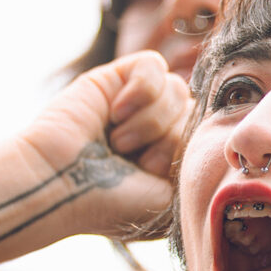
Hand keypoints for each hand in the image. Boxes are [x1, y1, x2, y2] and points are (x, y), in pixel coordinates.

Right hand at [15, 50, 193, 239]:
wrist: (58, 186)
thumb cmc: (110, 203)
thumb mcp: (168, 199)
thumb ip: (197, 164)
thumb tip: (211, 128)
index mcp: (172, 157)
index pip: (208, 135)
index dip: (187, 155)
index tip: (156, 180)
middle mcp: (159, 127)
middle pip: (196, 113)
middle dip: (167, 143)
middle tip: (133, 164)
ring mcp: (139, 101)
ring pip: (178, 90)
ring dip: (149, 124)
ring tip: (117, 144)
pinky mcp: (118, 76)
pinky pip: (154, 66)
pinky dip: (139, 93)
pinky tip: (113, 115)